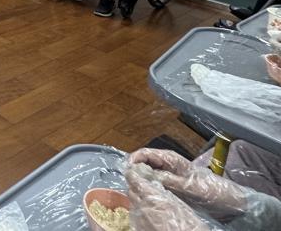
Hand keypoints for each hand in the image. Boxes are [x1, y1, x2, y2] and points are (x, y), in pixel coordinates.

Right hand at [131, 149, 248, 217]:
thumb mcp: (188, 185)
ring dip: (140, 178)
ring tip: (135, 188)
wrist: (227, 200)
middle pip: (143, 161)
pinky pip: (154, 181)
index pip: (145, 153)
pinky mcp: (170, 182)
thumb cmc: (210, 190)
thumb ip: (168, 178)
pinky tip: (146, 192)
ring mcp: (168, 173)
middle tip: (129, 182)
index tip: (126, 170)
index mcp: (171, 159)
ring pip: (147, 172)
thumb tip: (146, 174)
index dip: (133, 159)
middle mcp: (167, 163)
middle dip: (134, 170)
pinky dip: (147, 185)